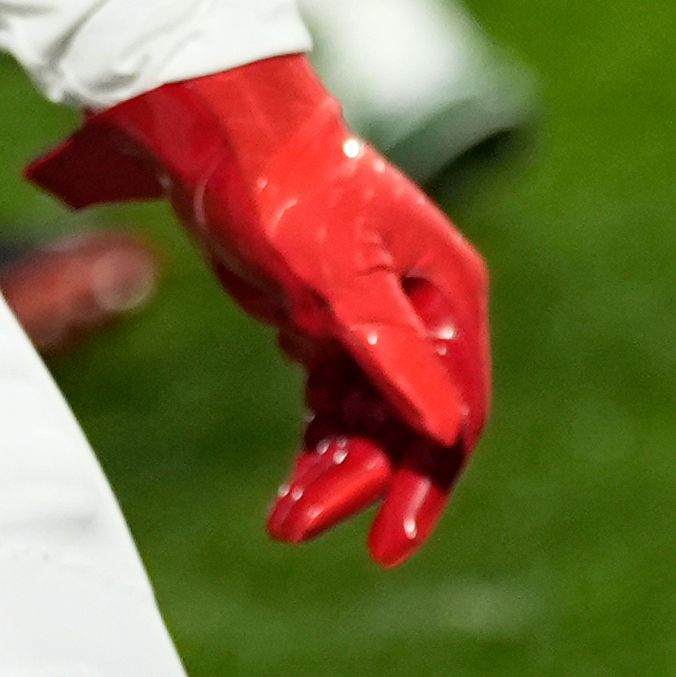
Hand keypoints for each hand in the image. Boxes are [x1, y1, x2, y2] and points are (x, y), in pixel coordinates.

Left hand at [32, 52, 490, 562]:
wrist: (221, 130)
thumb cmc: (287, 191)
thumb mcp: (339, 278)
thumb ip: (393, 353)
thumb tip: (447, 433)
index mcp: (446, 296)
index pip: (454, 415)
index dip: (427, 485)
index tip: (389, 546)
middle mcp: (420, 311)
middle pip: (407, 427)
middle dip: (357, 483)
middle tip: (292, 526)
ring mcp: (374, 318)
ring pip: (368, 422)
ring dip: (330, 473)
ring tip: (280, 521)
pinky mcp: (327, 320)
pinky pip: (334, 403)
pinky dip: (314, 444)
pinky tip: (285, 484)